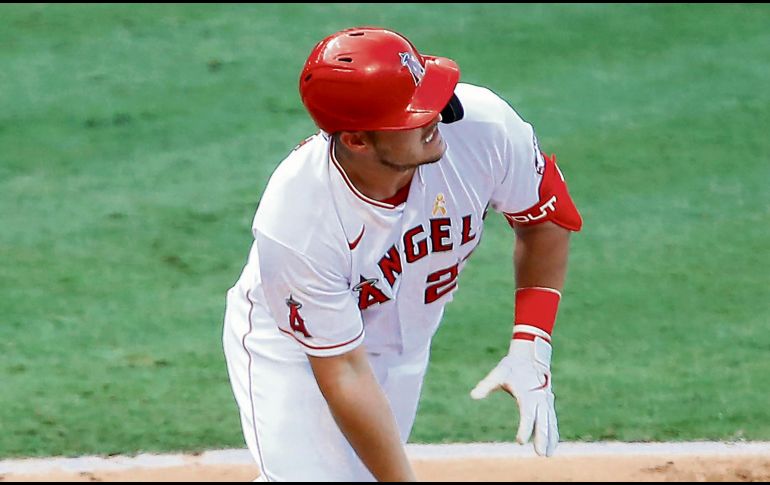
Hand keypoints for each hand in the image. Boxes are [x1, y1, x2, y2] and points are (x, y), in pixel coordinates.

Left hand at [470, 337, 558, 456]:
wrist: (530, 355)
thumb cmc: (512, 366)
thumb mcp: (498, 373)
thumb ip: (486, 385)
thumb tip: (473, 395)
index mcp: (527, 394)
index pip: (527, 415)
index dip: (525, 428)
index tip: (520, 441)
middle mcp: (539, 399)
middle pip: (542, 422)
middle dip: (542, 438)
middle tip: (540, 454)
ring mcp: (545, 401)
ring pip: (549, 422)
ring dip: (550, 438)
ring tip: (548, 454)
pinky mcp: (547, 402)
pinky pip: (551, 419)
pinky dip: (553, 431)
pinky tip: (552, 444)